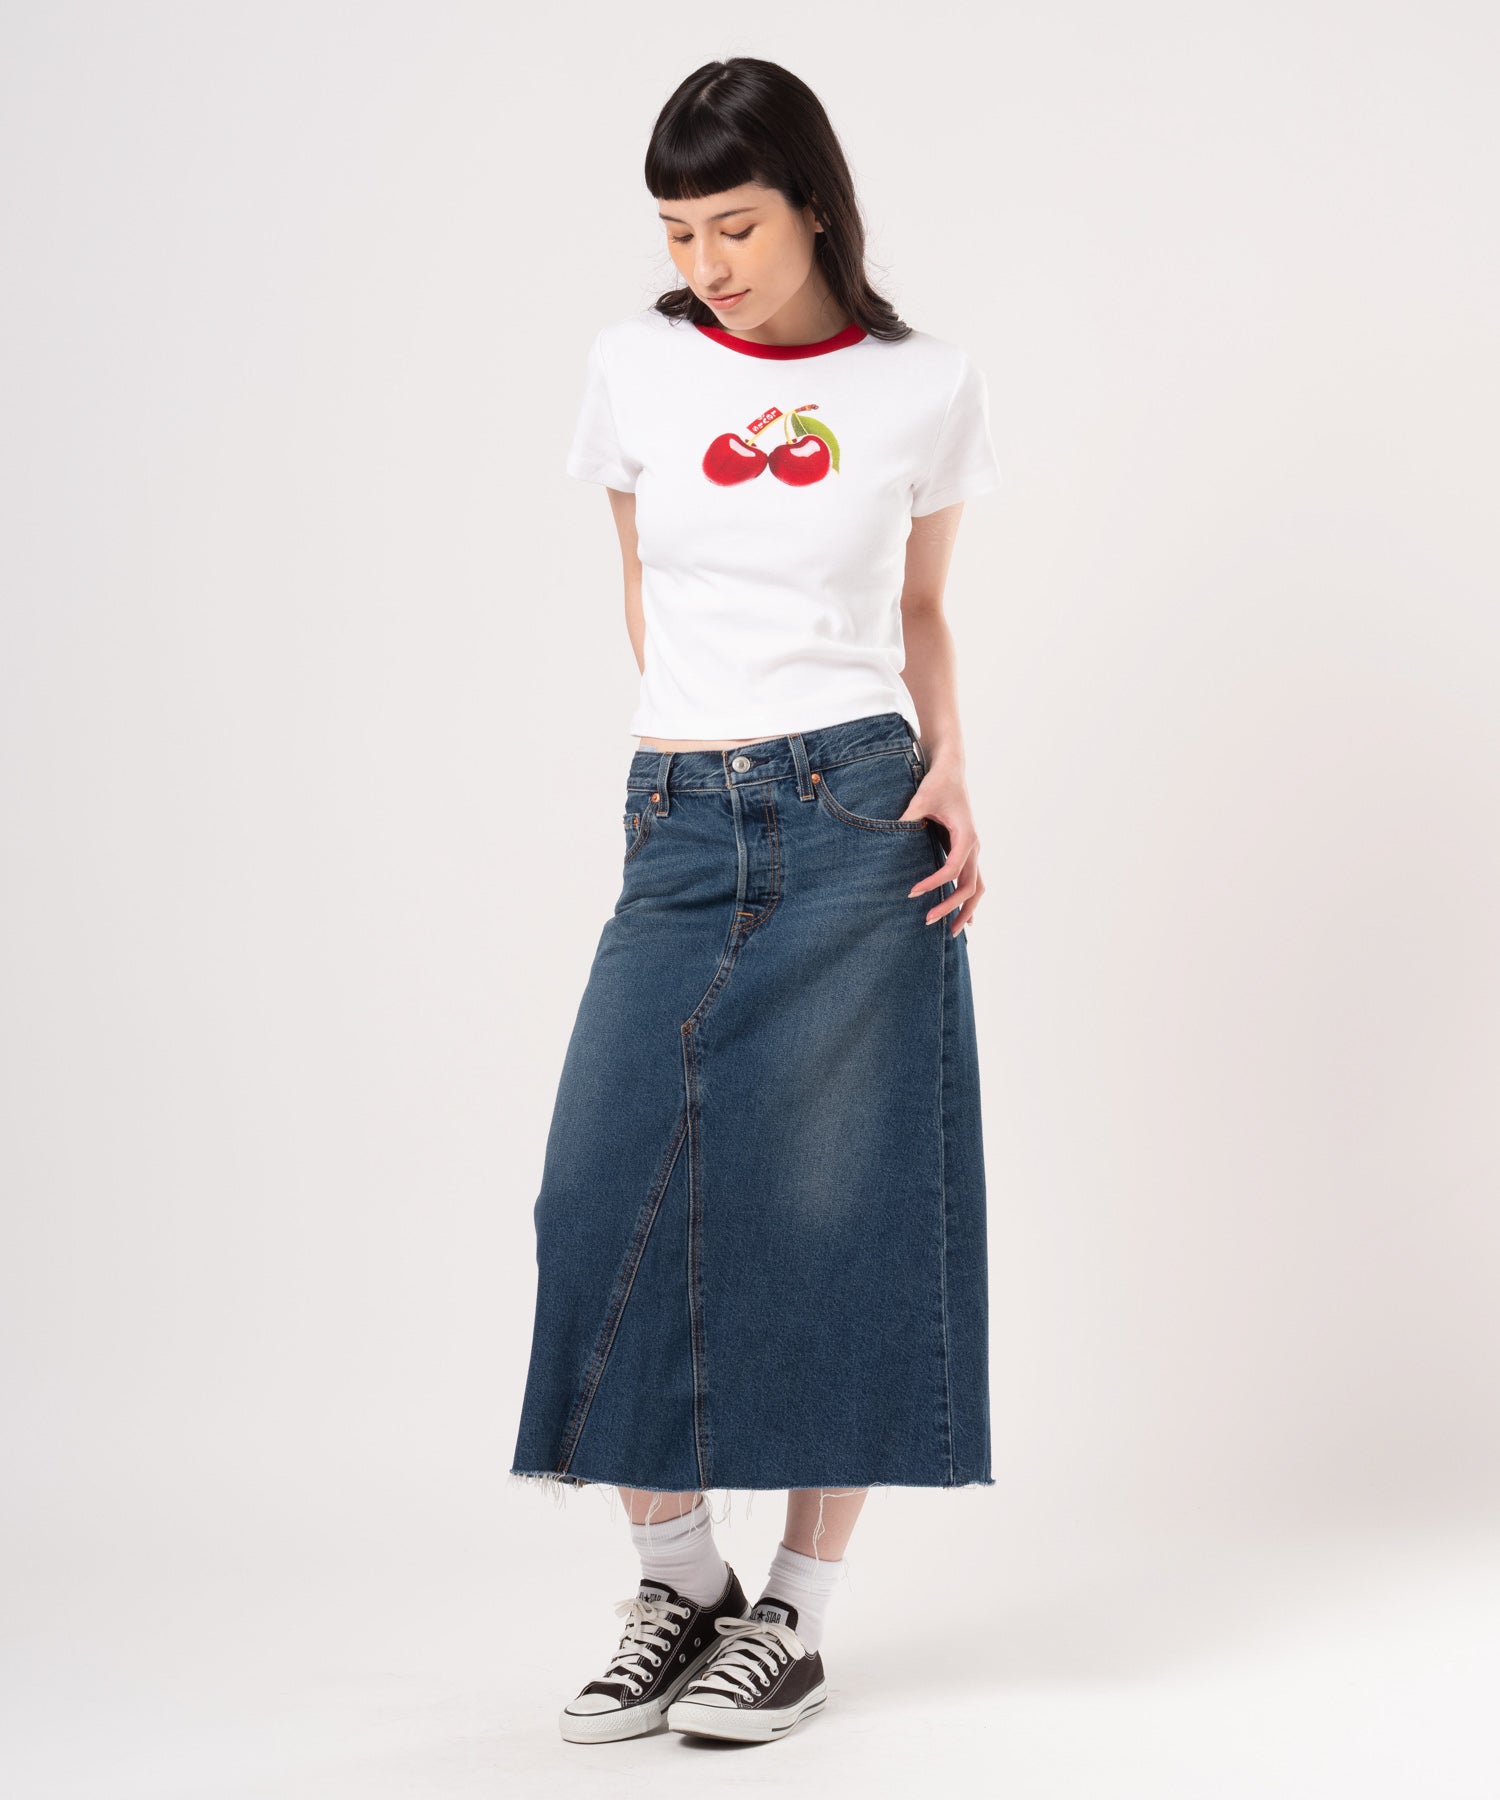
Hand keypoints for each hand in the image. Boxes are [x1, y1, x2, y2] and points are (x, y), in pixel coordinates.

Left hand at [901, 769, 983, 934]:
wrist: (951, 771)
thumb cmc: (938, 783)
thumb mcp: (921, 799)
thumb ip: (908, 820)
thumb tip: (890, 839)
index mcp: (966, 835)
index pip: (952, 869)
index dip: (933, 884)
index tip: (912, 892)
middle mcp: (974, 846)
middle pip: (969, 886)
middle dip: (951, 906)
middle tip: (928, 921)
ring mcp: (973, 850)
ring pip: (977, 887)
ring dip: (965, 909)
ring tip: (952, 932)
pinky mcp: (967, 850)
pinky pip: (973, 880)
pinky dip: (969, 900)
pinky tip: (963, 917)